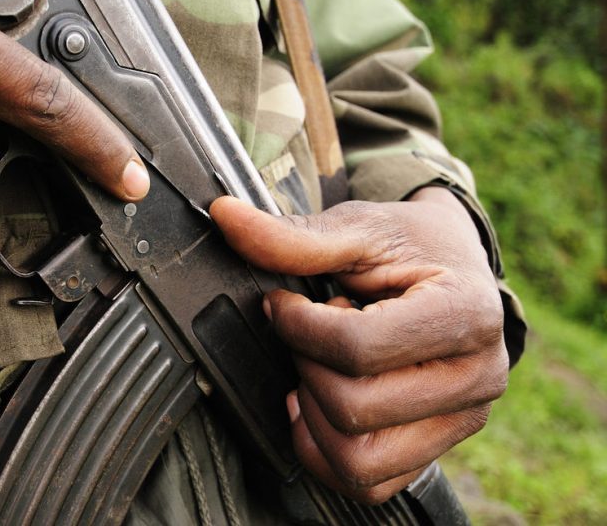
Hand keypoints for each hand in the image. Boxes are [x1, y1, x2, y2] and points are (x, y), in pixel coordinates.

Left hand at [210, 188, 507, 502]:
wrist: (454, 266)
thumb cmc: (411, 245)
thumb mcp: (356, 228)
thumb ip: (293, 236)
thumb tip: (225, 218)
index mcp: (466, 314)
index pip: (358, 348)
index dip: (298, 327)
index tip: (284, 304)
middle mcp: (477, 377)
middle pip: (354, 408)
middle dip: (307, 366)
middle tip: (309, 334)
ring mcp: (462, 421)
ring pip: (358, 459)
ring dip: (314, 414)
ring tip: (320, 368)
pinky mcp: (439, 449)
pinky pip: (368, 483)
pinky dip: (325, 450)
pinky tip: (319, 403)